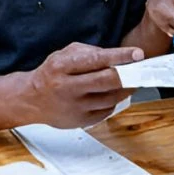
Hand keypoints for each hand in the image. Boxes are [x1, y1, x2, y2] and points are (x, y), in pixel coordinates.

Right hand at [25, 42, 140, 128]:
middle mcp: (67, 87)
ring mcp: (74, 107)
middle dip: (129, 74)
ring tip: (134, 81)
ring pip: (110, 98)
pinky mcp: (80, 121)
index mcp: (62, 67)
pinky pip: (106, 111)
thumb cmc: (51, 74)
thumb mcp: (64, 54)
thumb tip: (116, 57)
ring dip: (126, 89)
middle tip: (142, 69)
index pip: (96, 60)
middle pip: (106, 81)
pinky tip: (117, 93)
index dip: (120, 56)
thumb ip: (89, 53)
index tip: (138, 54)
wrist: (31, 100)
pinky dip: (115, 101)